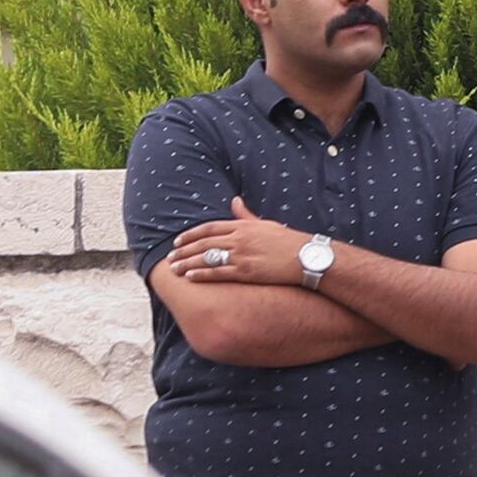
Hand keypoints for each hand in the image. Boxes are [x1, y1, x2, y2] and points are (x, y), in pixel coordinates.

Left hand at [170, 200, 316, 292]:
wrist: (306, 257)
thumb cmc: (288, 241)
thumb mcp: (266, 223)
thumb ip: (246, 214)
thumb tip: (234, 200)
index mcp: (243, 226)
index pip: (209, 228)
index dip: (191, 235)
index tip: (178, 241)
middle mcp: (240, 239)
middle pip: (204, 243)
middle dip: (184, 250)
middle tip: (170, 257)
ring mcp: (242, 256)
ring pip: (206, 258)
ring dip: (187, 263)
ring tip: (174, 268)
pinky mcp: (246, 272)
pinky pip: (218, 273)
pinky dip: (202, 274)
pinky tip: (190, 277)